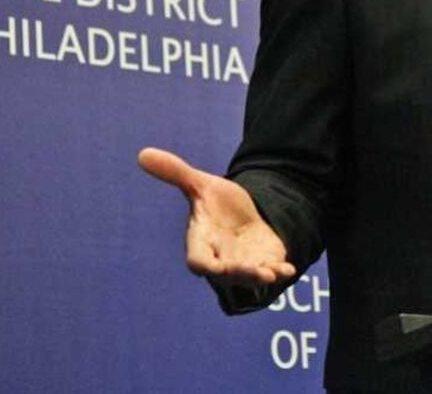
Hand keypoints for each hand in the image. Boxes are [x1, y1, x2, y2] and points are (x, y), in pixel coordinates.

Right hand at [138, 147, 296, 285]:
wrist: (242, 212)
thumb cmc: (216, 203)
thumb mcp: (201, 184)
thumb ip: (176, 173)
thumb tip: (143, 153)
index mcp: (202, 240)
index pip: (197, 260)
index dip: (204, 265)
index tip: (215, 268)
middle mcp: (221, 256)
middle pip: (226, 274)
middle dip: (239, 273)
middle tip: (254, 272)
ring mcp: (243, 262)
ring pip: (248, 276)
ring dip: (258, 276)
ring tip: (271, 274)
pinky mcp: (264, 260)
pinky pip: (271, 270)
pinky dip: (280, 271)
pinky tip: (288, 270)